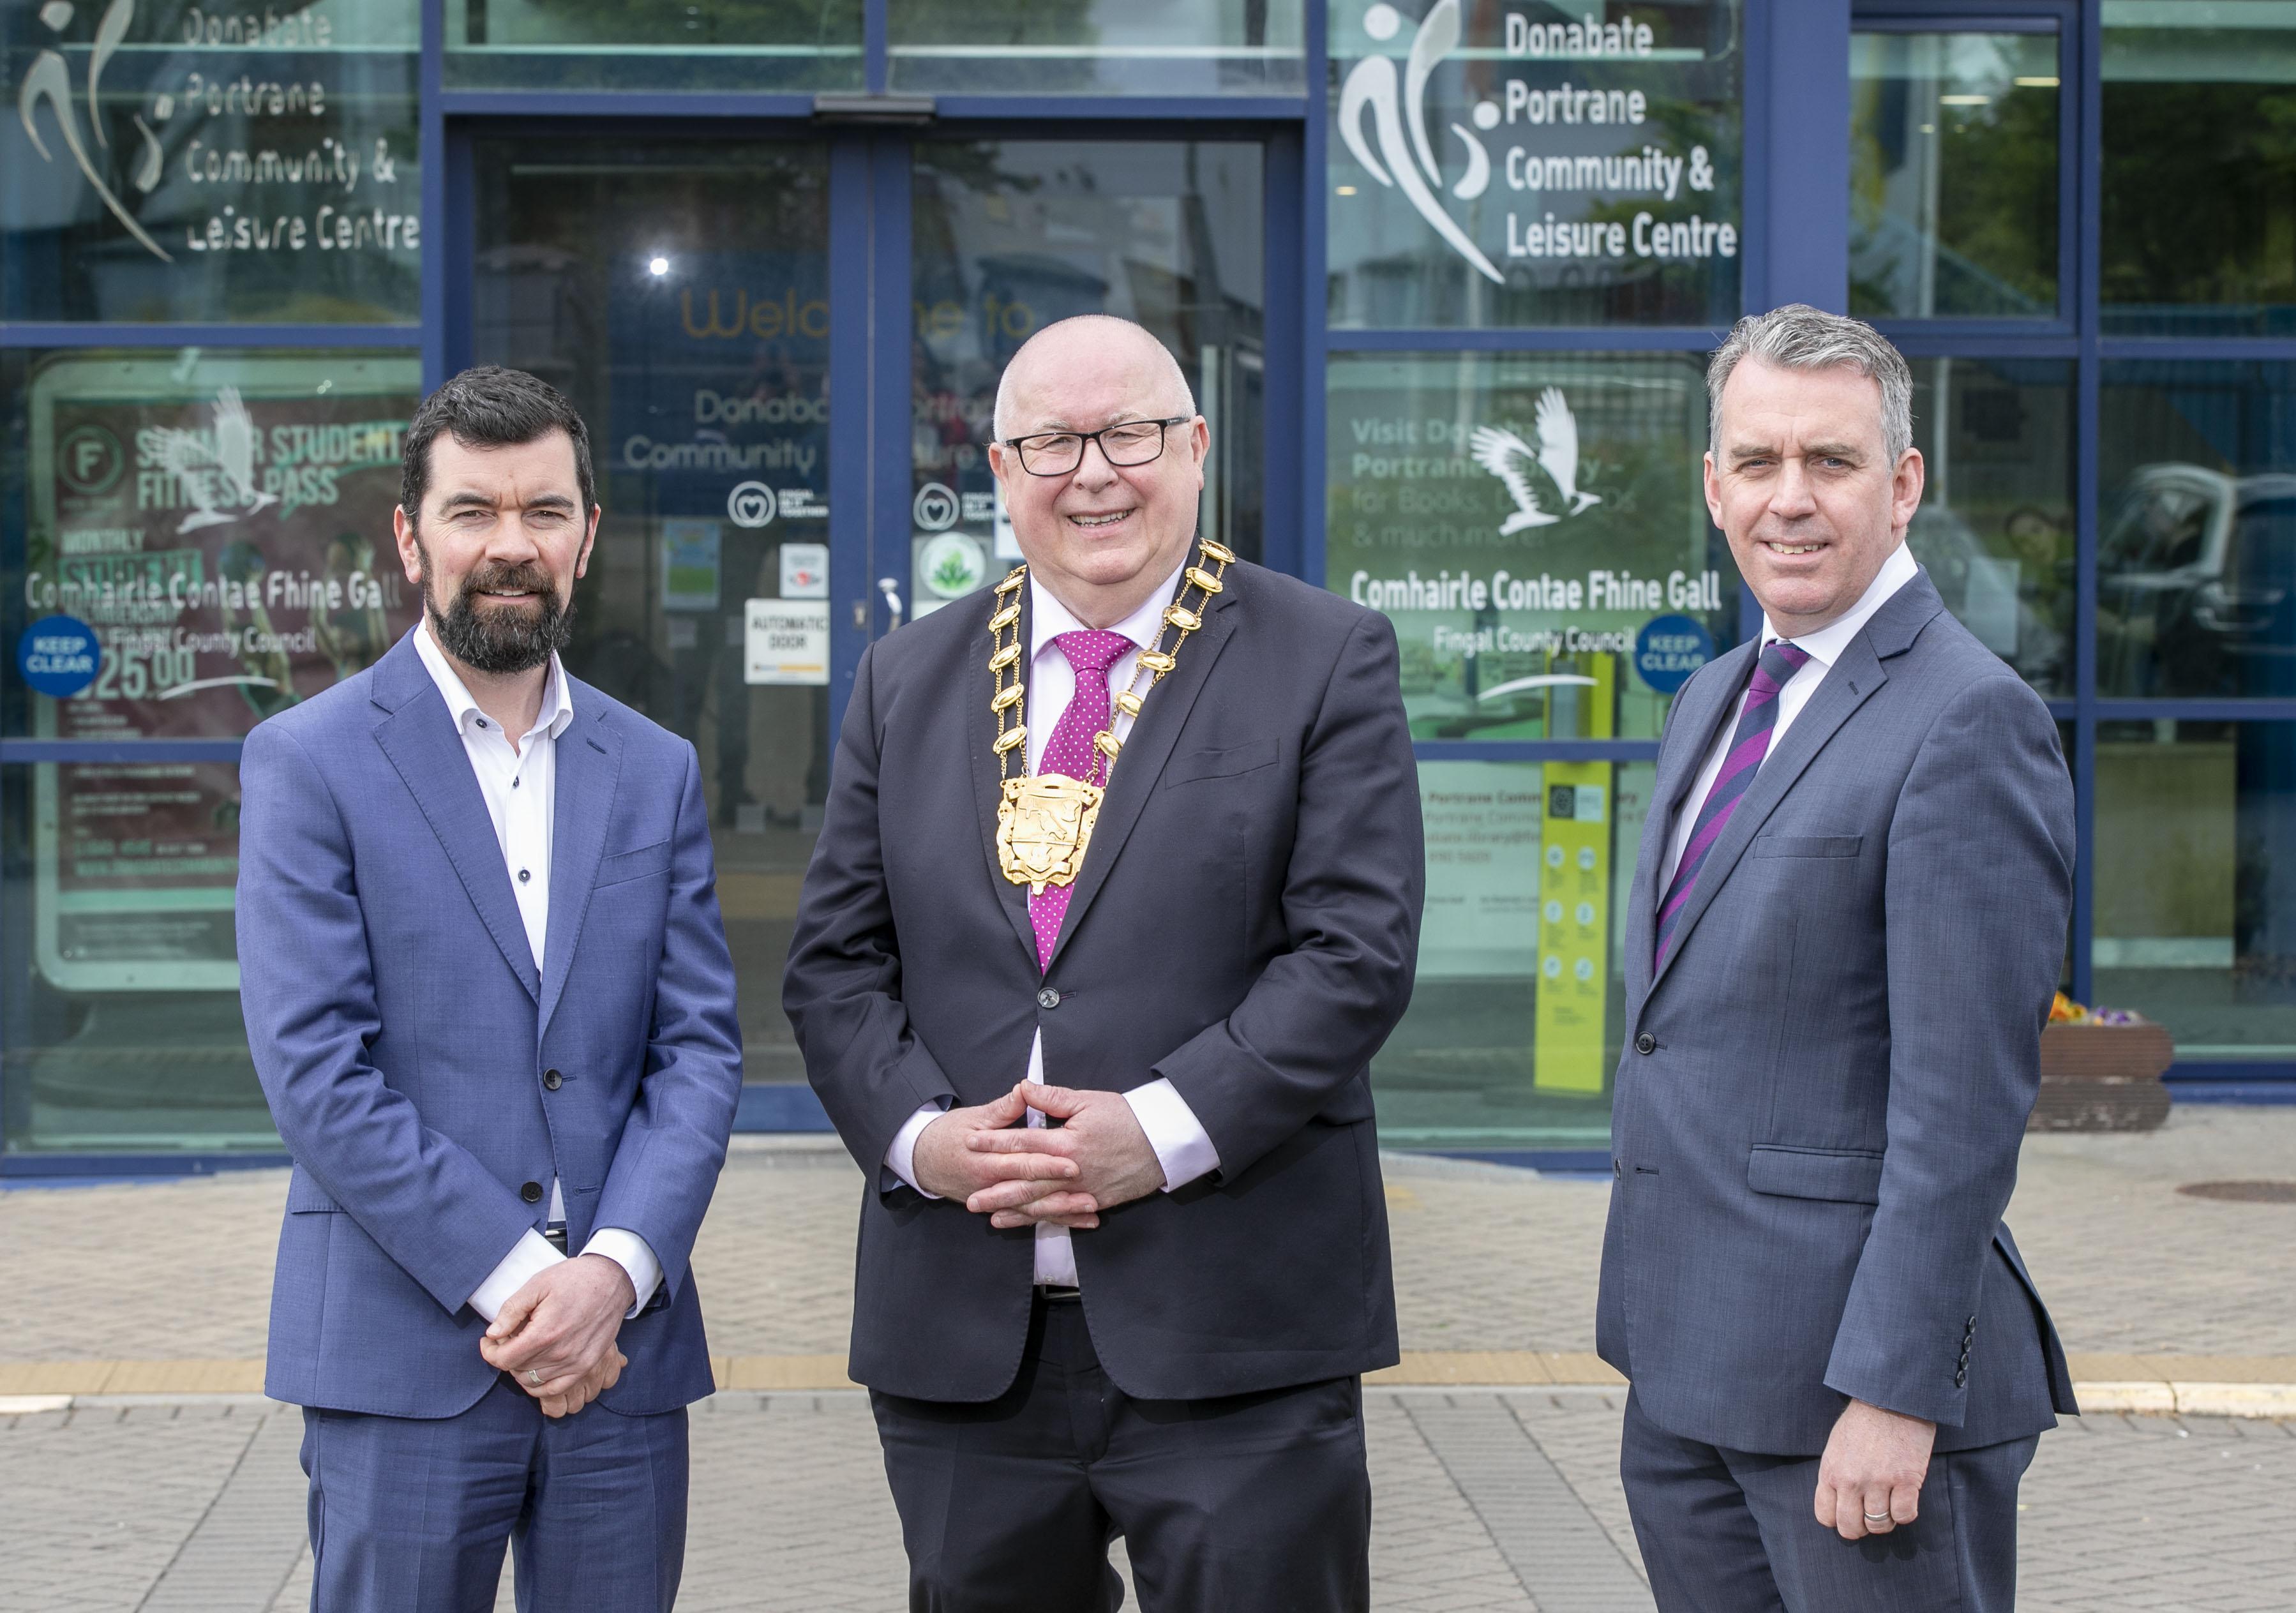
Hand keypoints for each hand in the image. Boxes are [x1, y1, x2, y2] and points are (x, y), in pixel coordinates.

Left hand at [479, 1253, 635, 1406]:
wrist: (612, 1279)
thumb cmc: (574, 1278)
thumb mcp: (537, 1284)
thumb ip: (512, 1310)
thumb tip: (493, 1333)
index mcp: (545, 1332)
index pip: (504, 1359)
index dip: (489, 1352)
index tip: (489, 1340)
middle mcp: (561, 1353)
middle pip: (517, 1370)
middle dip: (505, 1356)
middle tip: (508, 1338)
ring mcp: (576, 1363)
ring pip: (533, 1382)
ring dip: (521, 1369)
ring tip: (523, 1349)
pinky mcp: (587, 1365)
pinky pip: (556, 1388)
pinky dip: (540, 1384)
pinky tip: (537, 1368)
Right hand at [911, 1086, 1087, 1218]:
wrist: (922, 1160)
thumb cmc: (949, 1135)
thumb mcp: (974, 1117)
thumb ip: (1003, 1109)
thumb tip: (1023, 1090)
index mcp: (987, 1159)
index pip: (1022, 1161)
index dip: (1047, 1162)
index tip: (1072, 1162)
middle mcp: (992, 1184)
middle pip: (1031, 1191)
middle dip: (1061, 1194)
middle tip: (1089, 1194)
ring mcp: (996, 1198)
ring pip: (1032, 1210)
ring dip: (1062, 1212)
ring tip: (1089, 1212)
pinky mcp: (1000, 1206)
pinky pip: (1029, 1216)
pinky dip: (1054, 1220)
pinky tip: (1077, 1222)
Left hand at [966, 1082, 1164, 1229]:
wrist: (1163, 1142)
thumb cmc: (1127, 1118)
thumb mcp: (1089, 1101)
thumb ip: (1053, 1098)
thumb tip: (1023, 1087)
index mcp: (1067, 1143)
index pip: (1023, 1144)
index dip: (995, 1143)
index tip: (971, 1143)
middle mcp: (1072, 1172)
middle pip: (1027, 1184)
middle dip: (997, 1192)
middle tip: (971, 1200)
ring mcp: (1084, 1191)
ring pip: (1043, 1205)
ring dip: (1016, 1212)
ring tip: (991, 1217)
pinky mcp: (1097, 1202)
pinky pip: (1066, 1214)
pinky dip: (1045, 1220)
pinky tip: (1030, 1222)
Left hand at [1814, 1399, 1935, 1540]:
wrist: (1889, 1397)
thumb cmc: (1863, 1420)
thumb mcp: (1836, 1446)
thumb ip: (1836, 1474)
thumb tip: (1840, 1501)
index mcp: (1830, 1471)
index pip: (1825, 1516)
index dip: (1839, 1520)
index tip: (1850, 1514)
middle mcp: (1851, 1481)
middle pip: (1851, 1527)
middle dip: (1861, 1528)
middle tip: (1870, 1517)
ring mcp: (1878, 1482)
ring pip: (1879, 1525)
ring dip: (1885, 1521)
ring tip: (1889, 1505)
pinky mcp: (1906, 1480)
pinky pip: (1904, 1515)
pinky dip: (1906, 1513)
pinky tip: (1906, 1499)